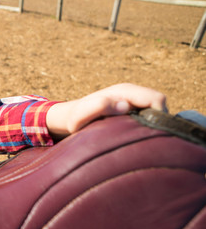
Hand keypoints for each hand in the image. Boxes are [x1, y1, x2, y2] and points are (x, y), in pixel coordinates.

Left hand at [46, 83, 166, 138]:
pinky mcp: (130, 110)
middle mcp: (131, 94)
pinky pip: (147, 116)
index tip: (145, 131)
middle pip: (159, 104)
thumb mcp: (80, 116)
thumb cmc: (74, 118)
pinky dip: (146, 126)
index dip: (157, 115)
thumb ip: (99, 107)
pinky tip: (133, 135)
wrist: (68, 118)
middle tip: (142, 136)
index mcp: (124, 92)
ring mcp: (132, 101)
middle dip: (157, 120)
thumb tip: (124, 106)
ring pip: (155, 111)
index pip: (156, 99)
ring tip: (135, 136)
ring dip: (151, 124)